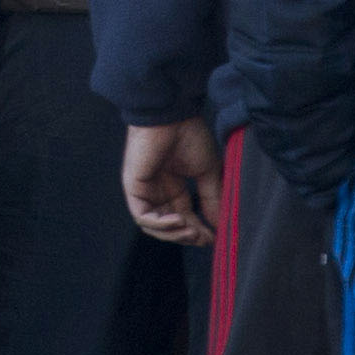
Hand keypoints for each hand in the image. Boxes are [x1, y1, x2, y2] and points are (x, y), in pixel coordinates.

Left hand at [122, 118, 222, 246]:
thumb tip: (221, 225)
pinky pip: (142, 217)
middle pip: (170, 226)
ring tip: (191, 230)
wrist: (173, 116)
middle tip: (203, 237)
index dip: (199, 231)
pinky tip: (178, 220)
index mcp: (175, 185)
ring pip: (155, 226)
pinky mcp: (133, 187)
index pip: (185, 217)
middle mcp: (159, 190)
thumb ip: (212, 199)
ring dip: (174, 233)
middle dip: (187, 235)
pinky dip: (160, 224)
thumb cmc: (190, 135)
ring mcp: (145, 190)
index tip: (214, 238)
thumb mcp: (208, 172)